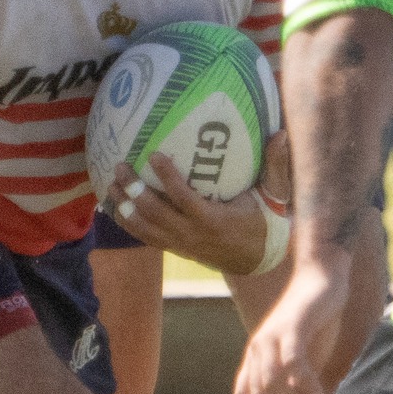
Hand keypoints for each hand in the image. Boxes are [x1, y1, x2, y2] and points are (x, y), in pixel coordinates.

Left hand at [107, 138, 280, 276]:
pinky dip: (128, 222)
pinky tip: (113, 206)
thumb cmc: (264, 221)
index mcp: (215, 220)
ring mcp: (181, 244)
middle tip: (121, 166)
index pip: (185, 198)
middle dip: (136, 190)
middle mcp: (194, 234)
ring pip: (146, 228)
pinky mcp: (175, 248)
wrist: (256, 260)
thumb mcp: (274, 196)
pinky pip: (146, 237)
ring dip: (125, 207)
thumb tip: (282, 133)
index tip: (154, 155)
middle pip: (157, 213)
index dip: (168, 178)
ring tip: (110, 185)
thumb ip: (276, 166)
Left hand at [234, 255, 350, 393]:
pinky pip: (292, 361)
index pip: (242, 392)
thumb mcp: (305, 357)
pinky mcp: (292, 326)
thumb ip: (300, 384)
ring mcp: (273, 336)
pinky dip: (303, 381)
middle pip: (261, 392)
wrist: (321, 277)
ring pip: (274, 381)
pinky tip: (317, 393)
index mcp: (257, 354)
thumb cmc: (315, 321)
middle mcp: (259, 347)